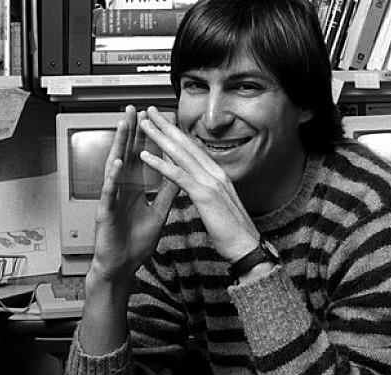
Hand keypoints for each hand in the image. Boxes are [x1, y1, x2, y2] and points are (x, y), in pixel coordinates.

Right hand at [88, 105, 179, 286]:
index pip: (139, 157)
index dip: (145, 138)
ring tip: (123, 126)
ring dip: (118, 146)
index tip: (152, 118)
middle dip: (129, 131)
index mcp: (133, 188)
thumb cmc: (135, 242)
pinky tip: (116, 164)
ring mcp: (111, 199)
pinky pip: (108, 192)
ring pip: (113, 167)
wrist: (122, 266)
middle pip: (125, 154)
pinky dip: (112, 178)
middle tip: (133, 108)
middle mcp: (120, 189)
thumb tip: (180, 174)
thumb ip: (166, 193)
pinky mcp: (105, 212)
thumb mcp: (158, 212)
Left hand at [138, 106, 259, 262]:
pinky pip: (178, 176)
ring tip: (143, 124)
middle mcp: (216, 174)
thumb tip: (201, 186)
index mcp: (219, 176)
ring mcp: (211, 182)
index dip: (178, 134)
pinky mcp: (205, 195)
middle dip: (167, 126)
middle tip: (149, 111)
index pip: (195, 149)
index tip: (164, 123)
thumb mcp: (220, 206)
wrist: (247, 247)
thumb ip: (210, 191)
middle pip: (187, 144)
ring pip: (180, 154)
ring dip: (159, 137)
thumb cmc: (234, 232)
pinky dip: (160, 164)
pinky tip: (145, 156)